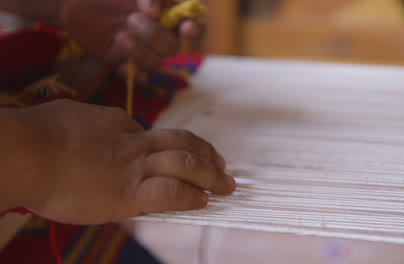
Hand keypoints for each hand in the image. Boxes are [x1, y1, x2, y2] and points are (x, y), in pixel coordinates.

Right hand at [12, 100, 233, 224]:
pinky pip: (172, 192)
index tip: (179, 161)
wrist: (25, 152)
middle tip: (222, 164)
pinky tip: (205, 201)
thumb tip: (97, 133)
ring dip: (211, 175)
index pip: (153, 138)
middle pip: (181, 143)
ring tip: (227, 184)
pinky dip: (192, 196)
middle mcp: (133, 143)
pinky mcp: (129, 192)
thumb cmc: (36, 136)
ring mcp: (134, 166)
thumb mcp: (72, 119)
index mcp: (119, 125)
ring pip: (185, 163)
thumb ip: (92, 127)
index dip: (170, 150)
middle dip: (206, 153)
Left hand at [60, 0, 202, 80]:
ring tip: (119, 36)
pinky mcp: (126, 64)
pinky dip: (132, 73)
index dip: (196, 29)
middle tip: (131, 20)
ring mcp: (144, 51)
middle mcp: (160, 34)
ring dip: (140, 52)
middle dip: (154, 36)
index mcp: (167, 13)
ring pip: (157, 63)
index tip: (186, 29)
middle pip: (173, 47)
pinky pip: (139, 78)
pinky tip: (120, 64)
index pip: (194, 25)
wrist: (73, 4)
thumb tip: (156, 12)